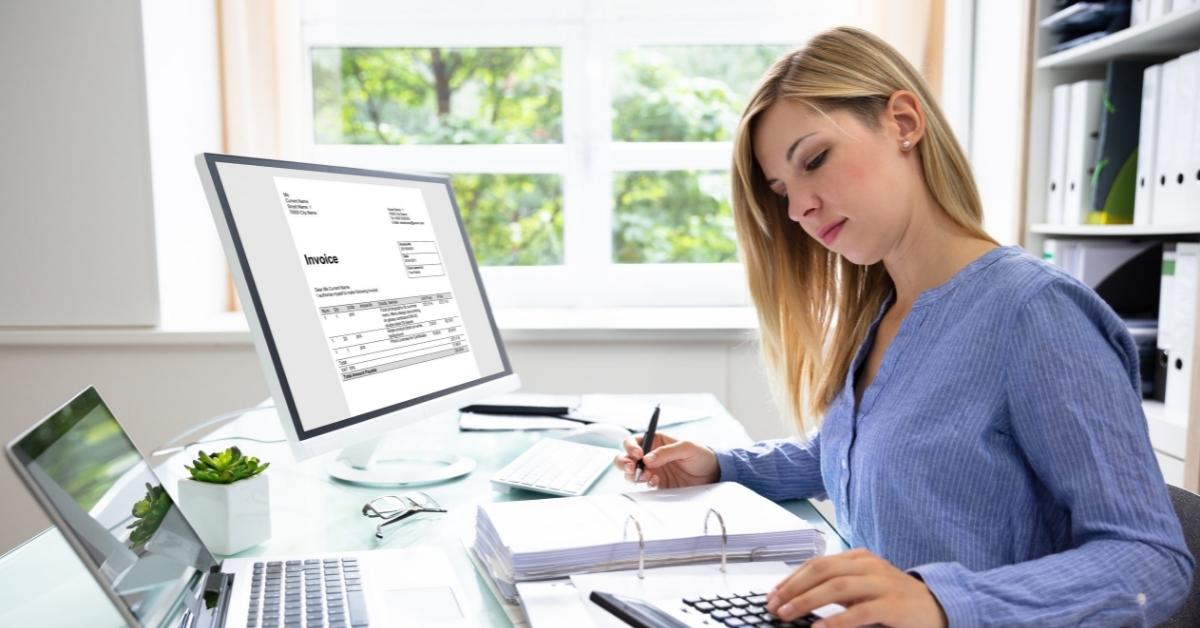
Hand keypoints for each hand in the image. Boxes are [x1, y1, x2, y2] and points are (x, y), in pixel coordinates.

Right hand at [611, 432, 718, 488]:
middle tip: (632, 467)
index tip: (638, 454)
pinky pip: (644, 484)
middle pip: (626, 457)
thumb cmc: (701, 455)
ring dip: (633, 475)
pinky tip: (656, 482)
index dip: (631, 447)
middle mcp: (650, 455)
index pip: (634, 441)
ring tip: (646, 476)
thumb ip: (666, 452)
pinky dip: (646, 484)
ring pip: (631, 472)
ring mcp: (652, 470)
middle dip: (624, 462)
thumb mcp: (687, 448)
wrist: (712, 474)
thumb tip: (647, 459)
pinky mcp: (657, 483)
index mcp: (655, 441)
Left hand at [766, 549, 946, 627]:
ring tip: (788, 615)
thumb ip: (836, 587)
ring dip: (806, 602)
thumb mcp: (863, 587)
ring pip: (836, 587)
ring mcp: (881, 584)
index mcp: (858, 558)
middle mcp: (868, 566)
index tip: (773, 595)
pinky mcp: (892, 606)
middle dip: (793, 588)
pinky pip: (859, 612)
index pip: (817, 563)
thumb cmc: (894, 598)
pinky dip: (835, 621)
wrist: (938, 606)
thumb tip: (797, 597)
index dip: (791, 579)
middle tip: (774, 605)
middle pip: (822, 571)